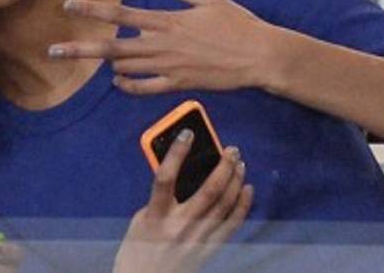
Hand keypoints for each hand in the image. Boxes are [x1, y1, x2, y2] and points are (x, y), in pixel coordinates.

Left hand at [49, 0, 282, 94]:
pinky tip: (119, 82)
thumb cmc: (237, 23)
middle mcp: (162, 45)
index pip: (121, 15)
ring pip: (125, 68)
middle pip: (112, 48)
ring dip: (104, 65)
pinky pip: (146, 88)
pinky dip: (129, 86)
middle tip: (52, 51)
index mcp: (166, 20)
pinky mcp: (179, 85)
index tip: (68, 6)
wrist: (259, 56)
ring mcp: (169, 67)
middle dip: (80, 49)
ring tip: (86, 61)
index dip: (92, 10)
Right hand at [113, 129, 252, 272]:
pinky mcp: (209, 250)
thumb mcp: (141, 219)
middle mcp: (179, 227)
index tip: (188, 133)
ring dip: (235, 181)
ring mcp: (197, 239)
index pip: (166, 178)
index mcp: (156, 216)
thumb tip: (180, 174)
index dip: (176, 153)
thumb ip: (159, 198)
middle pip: (208, 190)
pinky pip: (232, 225)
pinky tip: (247, 190)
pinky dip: (242, 205)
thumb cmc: (136, 251)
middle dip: (223, 166)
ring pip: (224, 205)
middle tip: (231, 149)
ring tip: (240, 164)